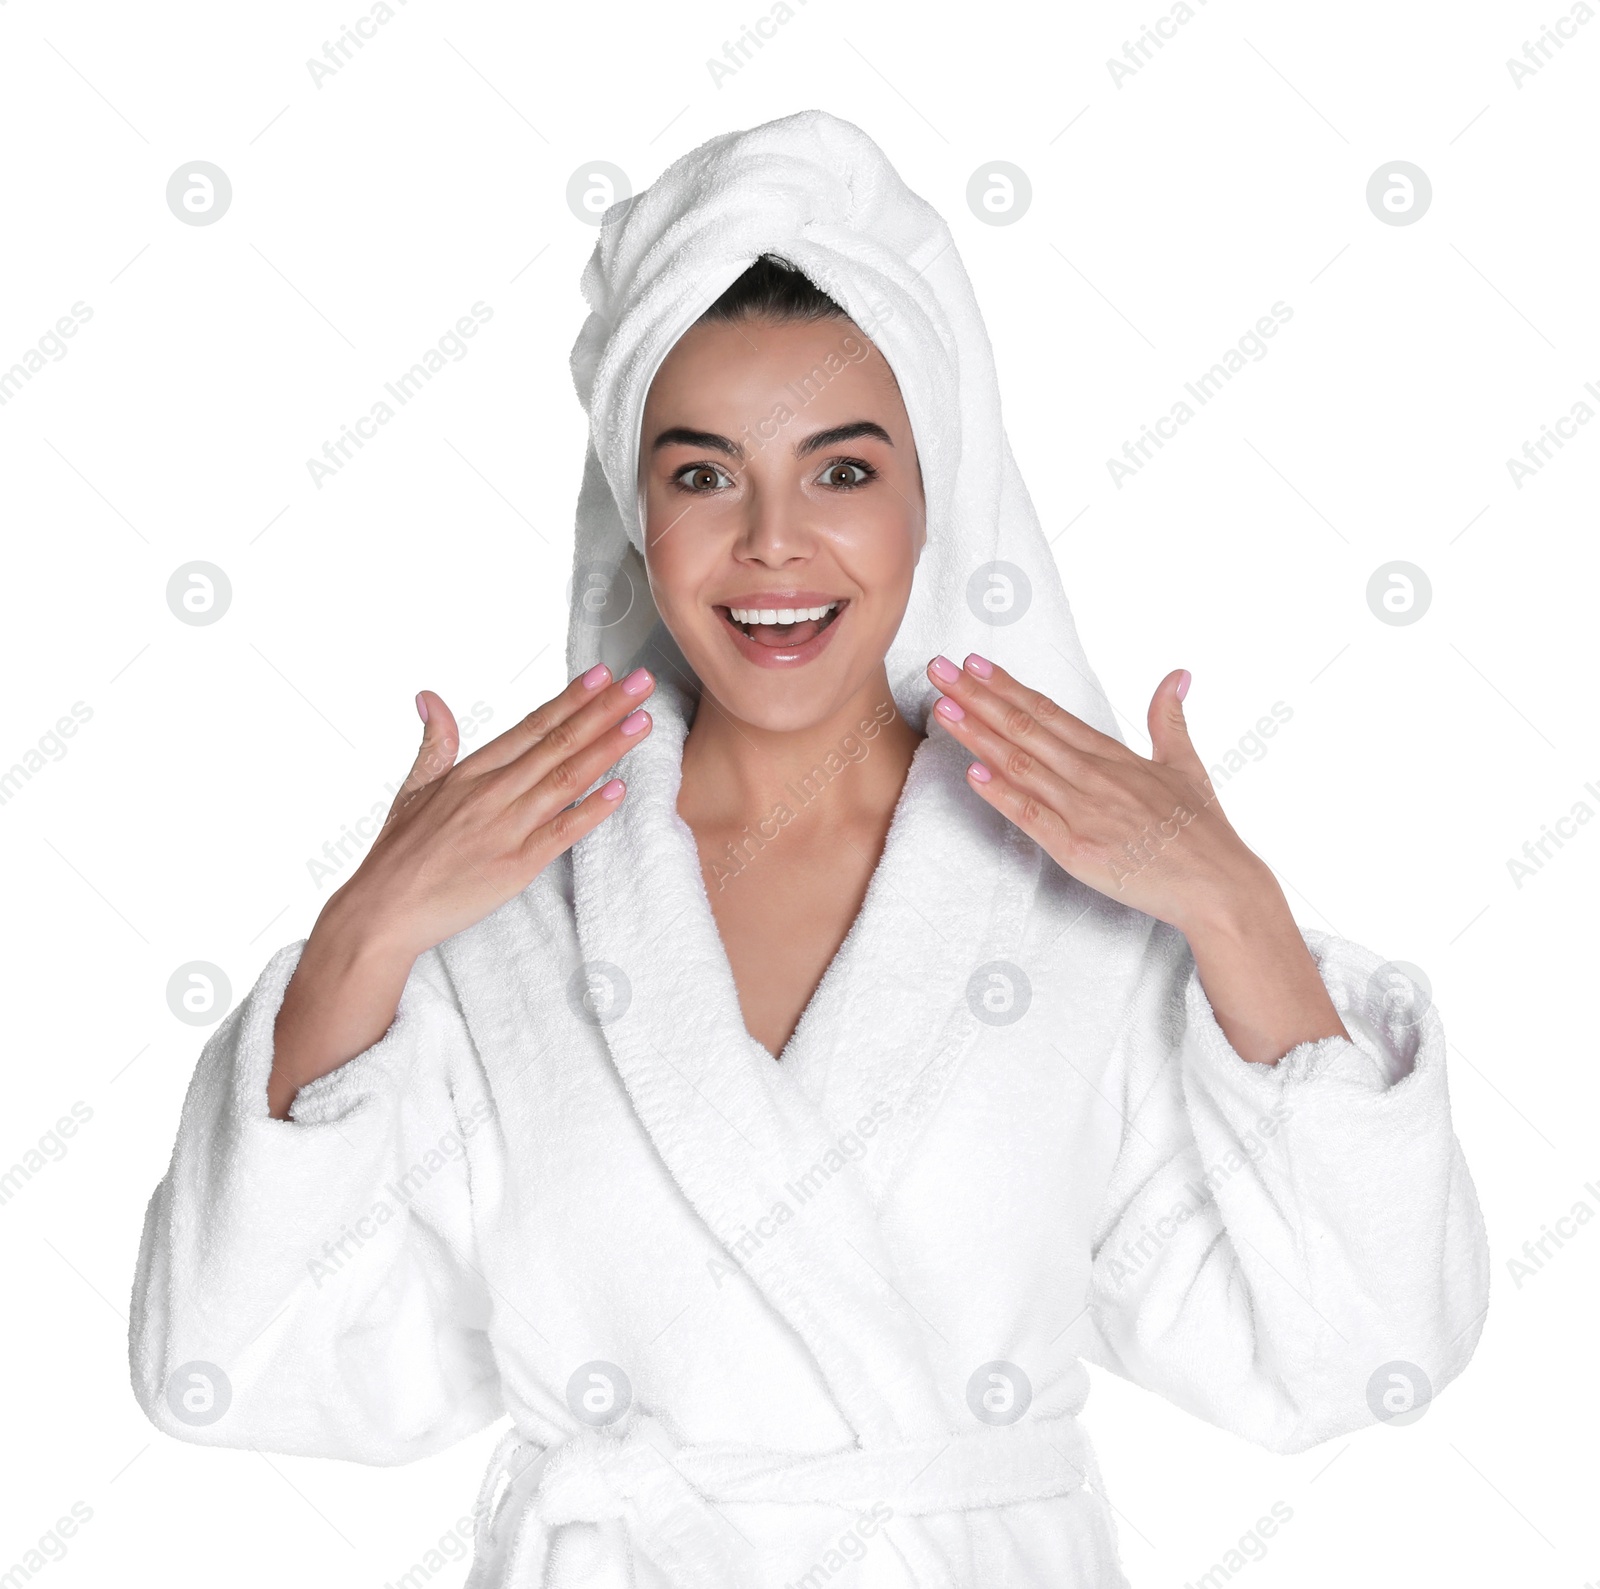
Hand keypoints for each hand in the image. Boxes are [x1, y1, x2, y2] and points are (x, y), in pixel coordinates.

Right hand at [333, 665, 656, 959]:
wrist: (383, 911)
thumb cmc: (398, 853)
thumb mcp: (412, 788)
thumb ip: (434, 743)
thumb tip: (429, 697)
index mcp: (471, 771)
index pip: (533, 725)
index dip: (571, 698)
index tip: (603, 675)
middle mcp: (493, 792)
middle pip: (559, 743)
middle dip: (605, 710)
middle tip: (640, 683)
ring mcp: (507, 827)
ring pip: (567, 779)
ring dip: (608, 748)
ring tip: (642, 723)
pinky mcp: (517, 865)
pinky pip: (563, 832)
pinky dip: (593, 810)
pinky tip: (620, 789)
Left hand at [924, 653, 1271, 933]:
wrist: (1219, 885)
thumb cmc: (1202, 830)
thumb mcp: (1187, 765)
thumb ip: (1170, 719)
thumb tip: (1178, 674)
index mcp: (1112, 756)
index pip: (1048, 712)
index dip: (1007, 686)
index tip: (974, 662)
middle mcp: (1093, 776)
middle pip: (1025, 729)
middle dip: (977, 697)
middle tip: (939, 669)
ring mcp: (1084, 812)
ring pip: (1022, 765)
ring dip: (979, 736)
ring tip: (943, 708)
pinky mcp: (1078, 850)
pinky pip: (1033, 818)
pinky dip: (1002, 795)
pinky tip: (973, 774)